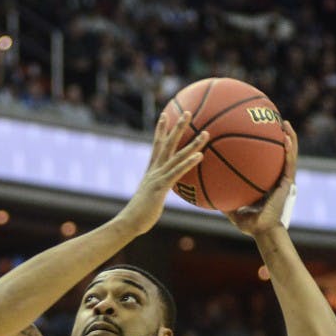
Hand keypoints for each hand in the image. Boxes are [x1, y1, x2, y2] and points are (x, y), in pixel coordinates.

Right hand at [118, 112, 207, 234]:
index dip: (161, 130)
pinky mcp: (161, 187)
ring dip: (192, 143)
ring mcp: (157, 177)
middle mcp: (154, 170)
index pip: (157, 145)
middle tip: (188, 113)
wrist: (129, 222)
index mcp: (151, 171)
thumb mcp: (151, 199)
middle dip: (178, 127)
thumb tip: (163, 193)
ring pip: (177, 156)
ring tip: (206, 133)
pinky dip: (188, 163)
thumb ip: (158, 191)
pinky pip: (177, 172)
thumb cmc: (140, 214)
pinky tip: (200, 155)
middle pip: (167, 143)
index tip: (165, 116)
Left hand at [226, 120, 297, 235]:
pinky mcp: (287, 183)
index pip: (267, 160)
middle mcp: (276, 178)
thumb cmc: (248, 223)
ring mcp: (283, 180)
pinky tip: (286, 138)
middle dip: (278, 136)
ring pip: (289, 154)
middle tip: (273, 120)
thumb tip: (206, 188)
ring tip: (284, 122)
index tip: (259, 131)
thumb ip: (223, 196)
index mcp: (266, 182)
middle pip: (279, 153)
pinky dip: (289, 150)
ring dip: (289, 138)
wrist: (261, 231)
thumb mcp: (231, 206)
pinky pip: (289, 163)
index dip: (265, 147)